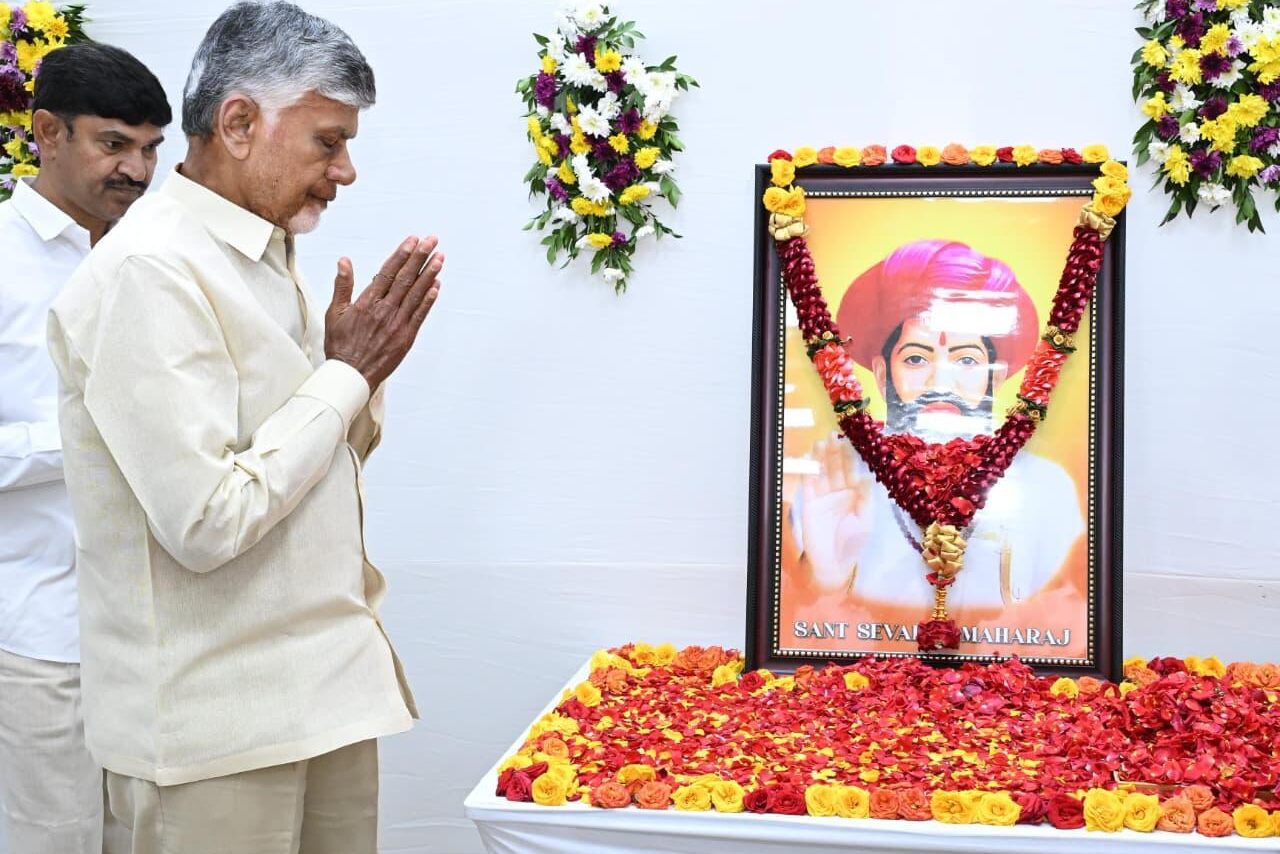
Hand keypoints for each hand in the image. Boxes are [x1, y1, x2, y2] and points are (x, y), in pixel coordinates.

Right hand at [325, 235, 443, 388]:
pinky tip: (438, 285)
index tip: (412, 240)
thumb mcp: (335, 313)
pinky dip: (429, 299)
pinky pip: (420, 314)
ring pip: (416, 293)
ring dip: (430, 274)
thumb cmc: (341, 345)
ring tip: (440, 257)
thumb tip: (344, 261)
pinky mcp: (406, 337)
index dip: (402, 254)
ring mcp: (397, 323)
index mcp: (367, 302)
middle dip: (420, 257)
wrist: (351, 374)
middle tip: (432, 240)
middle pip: (405, 278)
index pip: (388, 272)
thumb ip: (342, 285)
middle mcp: (384, 310)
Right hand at [799, 433, 873, 591]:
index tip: (849, 441)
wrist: (834, 563)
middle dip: (833, 452)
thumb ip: (866, 499)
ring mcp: (822, 497)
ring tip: (820, 442)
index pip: (850, 470)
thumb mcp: (866, 521)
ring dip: (820, 458)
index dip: (849, 456)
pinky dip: (808, 472)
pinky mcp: (809, 504)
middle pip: (834, 467)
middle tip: (832, 435)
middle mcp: (837, 492)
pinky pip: (808, 485)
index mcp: (853, 494)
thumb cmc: (853, 543)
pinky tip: (809, 460)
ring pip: (821, 472)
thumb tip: (867, 476)